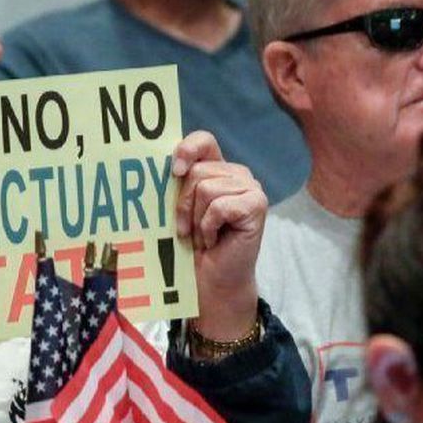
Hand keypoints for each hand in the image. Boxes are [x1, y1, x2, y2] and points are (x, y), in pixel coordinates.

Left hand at [172, 130, 265, 341]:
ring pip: (206, 188)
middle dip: (184, 204)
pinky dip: (209, 227)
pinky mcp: (257, 204)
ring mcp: (251, 188)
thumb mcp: (179, 208)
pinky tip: (215, 240)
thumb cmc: (193, 246)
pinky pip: (219, 206)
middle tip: (190, 229)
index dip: (187, 149)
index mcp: (218, 169)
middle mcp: (237, 174)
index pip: (204, 140)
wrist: (211, 281)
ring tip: (204, 236)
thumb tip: (165, 165)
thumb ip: (177, 183)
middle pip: (198, 171)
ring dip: (197, 219)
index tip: (173, 172)